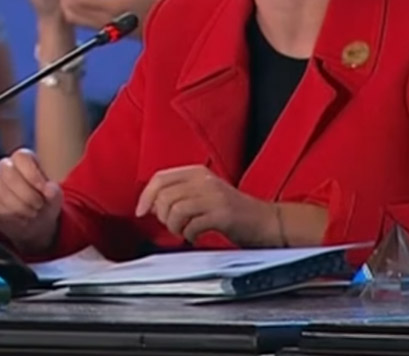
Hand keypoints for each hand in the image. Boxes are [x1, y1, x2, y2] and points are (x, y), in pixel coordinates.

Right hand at [0, 148, 62, 253]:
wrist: (35, 222)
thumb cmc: (45, 202)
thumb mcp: (55, 197)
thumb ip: (54, 192)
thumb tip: (49, 189)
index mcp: (24, 159)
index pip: (21, 157)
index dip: (32, 173)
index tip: (43, 188)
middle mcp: (6, 167)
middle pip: (9, 173)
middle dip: (26, 194)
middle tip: (39, 205)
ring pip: (0, 191)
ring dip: (20, 206)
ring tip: (33, 213)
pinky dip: (11, 215)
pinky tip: (22, 218)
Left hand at [59, 0, 166, 38]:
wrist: (170, 28)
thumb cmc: (160, 5)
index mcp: (111, 6)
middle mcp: (103, 19)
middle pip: (70, 10)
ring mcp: (104, 27)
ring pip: (74, 18)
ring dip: (68, 3)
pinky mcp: (108, 31)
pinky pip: (83, 22)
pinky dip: (76, 10)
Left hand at [135, 165, 275, 246]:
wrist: (267, 222)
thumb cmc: (233, 212)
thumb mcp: (204, 194)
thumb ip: (179, 194)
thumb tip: (149, 203)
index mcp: (198, 172)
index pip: (160, 178)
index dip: (146, 196)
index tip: (140, 212)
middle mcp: (205, 180)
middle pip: (164, 196)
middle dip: (162, 216)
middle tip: (173, 226)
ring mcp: (215, 196)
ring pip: (175, 210)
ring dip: (175, 227)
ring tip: (185, 232)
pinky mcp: (223, 214)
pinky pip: (192, 225)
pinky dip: (189, 235)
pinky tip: (196, 237)